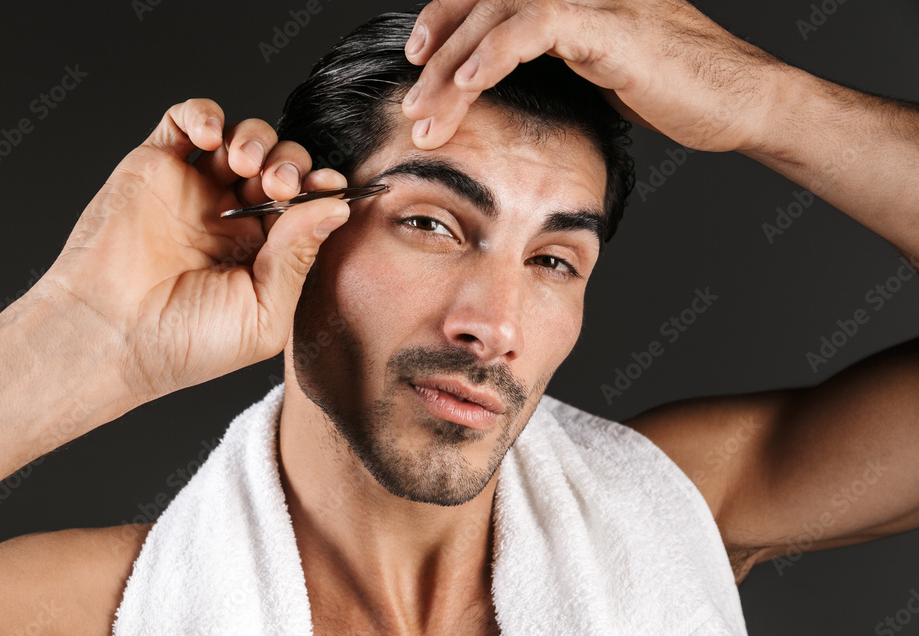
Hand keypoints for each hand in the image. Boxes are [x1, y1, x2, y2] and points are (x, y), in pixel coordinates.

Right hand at [38, 98, 349, 400]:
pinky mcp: (154, 167)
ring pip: (241, 138)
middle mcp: (233, 217)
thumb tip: (335, 207)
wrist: (111, 337)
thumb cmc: (185, 343)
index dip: (320, 189)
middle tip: (279, 183)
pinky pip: (184, 121)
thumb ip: (298, 257)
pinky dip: (205, 114)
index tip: (329, 187)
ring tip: (245, 164)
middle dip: (291, 163)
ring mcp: (194, 190)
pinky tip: (212, 136)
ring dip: (256, 139)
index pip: (306, 204)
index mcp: (265, 252)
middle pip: (281, 165)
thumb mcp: (263, 313)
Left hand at [402, 0, 786, 152]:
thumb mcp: (599, 67)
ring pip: (497, 12)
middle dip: (436, 50)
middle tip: (410, 97)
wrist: (740, 99)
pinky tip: (465, 83)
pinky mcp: (607, 24)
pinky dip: (492, 53)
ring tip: (426, 109)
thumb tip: (508, 77)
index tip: (417, 63)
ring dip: (451, 65)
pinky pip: (534, 26)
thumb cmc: (675, 88)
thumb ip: (557, 57)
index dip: (446, 19)